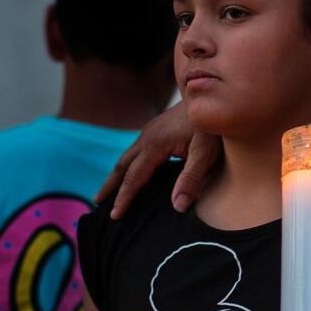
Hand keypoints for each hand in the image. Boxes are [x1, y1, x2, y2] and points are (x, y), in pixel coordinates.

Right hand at [93, 101, 220, 218]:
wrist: (213, 94)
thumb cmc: (212, 126)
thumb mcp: (206, 153)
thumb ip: (192, 179)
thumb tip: (177, 206)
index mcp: (154, 145)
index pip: (133, 178)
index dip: (124, 198)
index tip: (115, 216)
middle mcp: (147, 136)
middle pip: (121, 166)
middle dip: (110, 186)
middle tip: (97, 204)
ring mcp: (151, 130)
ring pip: (128, 156)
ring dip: (117, 175)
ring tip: (110, 191)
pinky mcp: (158, 128)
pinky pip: (137, 150)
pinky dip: (129, 165)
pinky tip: (134, 171)